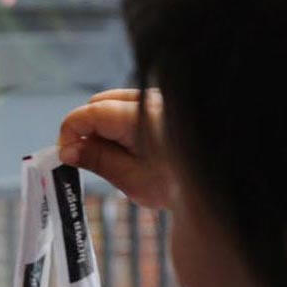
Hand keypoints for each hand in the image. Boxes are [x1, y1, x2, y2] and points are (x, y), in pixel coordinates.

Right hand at [57, 87, 171, 209]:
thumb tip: (67, 150)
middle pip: (99, 102)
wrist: (219, 186)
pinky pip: (130, 107)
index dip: (70, 132)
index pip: (90, 112)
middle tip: (87, 158)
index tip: (66, 155)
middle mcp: (150, 99)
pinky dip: (121, 126)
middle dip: (86, 129)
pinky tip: (132, 150)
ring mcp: (159, 100)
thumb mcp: (131, 179)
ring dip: (103, 127)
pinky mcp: (165, 107)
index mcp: (140, 116)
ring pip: (114, 103)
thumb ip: (97, 160)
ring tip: (114, 157)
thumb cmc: (177, 186)